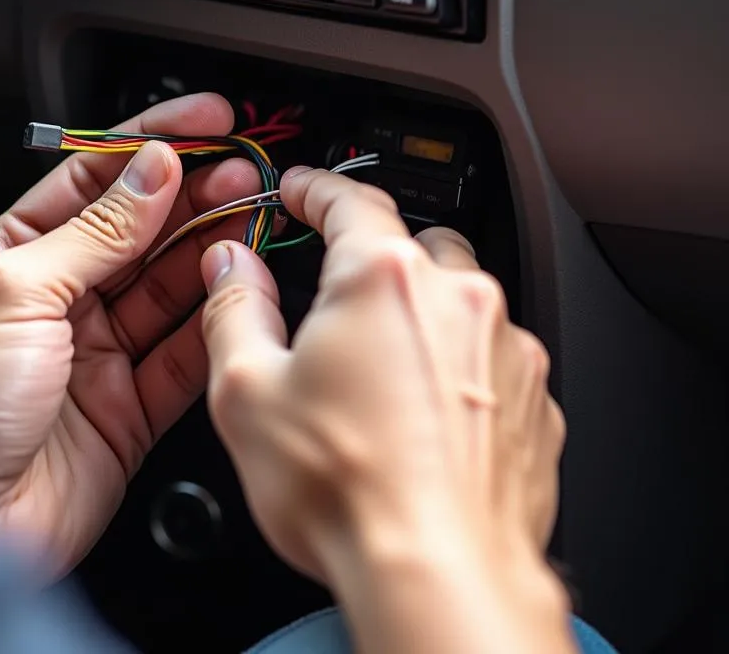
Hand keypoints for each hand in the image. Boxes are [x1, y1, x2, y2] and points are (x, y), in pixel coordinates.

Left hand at [0, 94, 259, 576]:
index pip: (92, 179)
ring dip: (212, 245)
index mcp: (11, 256)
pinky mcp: (130, 407)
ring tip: (252, 211)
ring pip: (170, 283)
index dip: (150, 144)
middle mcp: (57, 300)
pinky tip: (239, 284)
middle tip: (243, 168)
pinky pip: (186, 349)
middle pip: (141, 228)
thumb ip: (95, 232)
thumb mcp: (15, 291)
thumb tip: (150, 171)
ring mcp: (97, 353)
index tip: (204, 121)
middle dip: (193, 192)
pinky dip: (216, 316)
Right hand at [201, 169, 569, 652]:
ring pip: (461, 297)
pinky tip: (425, 416)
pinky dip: (461, 366)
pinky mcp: (536, 399)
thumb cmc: (348, 491)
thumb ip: (235, 309)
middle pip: (416, 241)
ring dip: (423, 313)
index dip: (317, 187)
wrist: (441, 578)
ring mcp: (506, 348)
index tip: (302, 189)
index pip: (350, 199)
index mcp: (383, 278)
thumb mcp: (248, 392)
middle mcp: (458, 297)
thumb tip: (230, 265)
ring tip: (381, 377)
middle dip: (377, 256)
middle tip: (340, 300)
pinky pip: (494, 354)